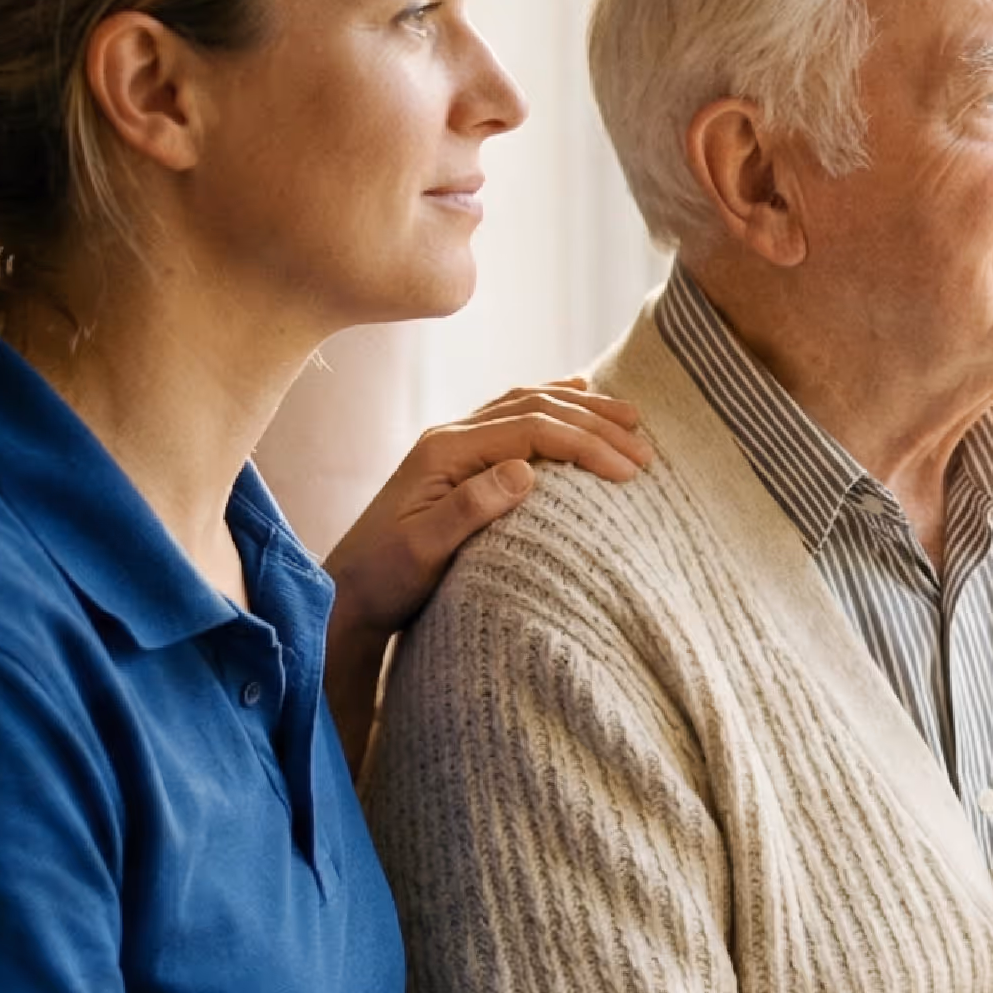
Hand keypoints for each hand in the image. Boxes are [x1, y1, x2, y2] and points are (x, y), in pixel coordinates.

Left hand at [322, 378, 653, 637]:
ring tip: (628, 420)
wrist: (348, 595)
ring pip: (527, 405)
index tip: (629, 469)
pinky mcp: (460, 462)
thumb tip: (525, 469)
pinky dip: (552, 406)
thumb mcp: (423, 551)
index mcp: (445, 451)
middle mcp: (450, 437)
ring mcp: (454, 446)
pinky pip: (513, 417)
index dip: (584, 443)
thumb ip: (470, 507)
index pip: (531, 430)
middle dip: (594, 423)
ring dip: (580, 409)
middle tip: (644, 447)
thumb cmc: (385, 580)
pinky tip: (575, 397)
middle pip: (535, 408)